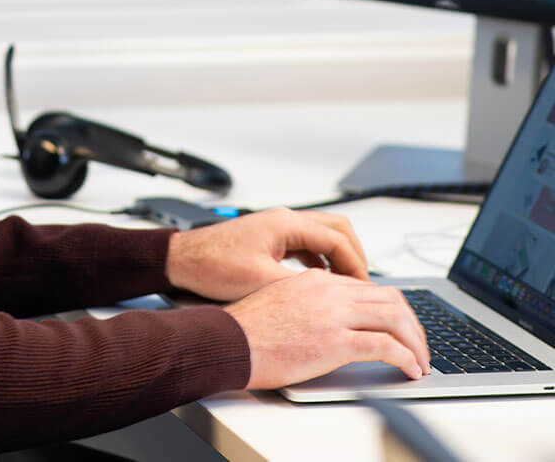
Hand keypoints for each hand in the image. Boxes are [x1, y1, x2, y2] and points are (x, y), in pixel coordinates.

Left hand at [165, 207, 367, 300]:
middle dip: (354, 255)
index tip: (364, 289)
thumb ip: (301, 286)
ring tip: (345, 286)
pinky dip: (320, 259)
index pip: (338, 239)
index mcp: (286, 223)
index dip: (357, 265)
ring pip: (322, 234)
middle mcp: (284, 219)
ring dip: (338, 257)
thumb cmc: (212, 266)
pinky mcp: (269, 238)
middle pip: (337, 228)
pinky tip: (319, 281)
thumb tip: (330, 297)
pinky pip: (306, 243)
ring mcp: (277, 227)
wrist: (183, 261)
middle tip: (361, 284)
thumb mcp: (262, 282)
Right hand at [224, 268, 430, 387]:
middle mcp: (329, 291)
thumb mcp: (280, 301)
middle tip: (419, 345)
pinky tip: (410, 370)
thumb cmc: (246, 328)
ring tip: (421, 361)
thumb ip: (307, 302)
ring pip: (395, 318)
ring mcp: (334, 314)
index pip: (368, 287)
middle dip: (413, 324)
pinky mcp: (335, 341)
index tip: (399, 327)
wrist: (229, 339)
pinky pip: (386, 346)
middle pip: (390, 298)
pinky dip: (406, 358)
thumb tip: (324, 319)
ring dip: (416, 342)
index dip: (392, 308)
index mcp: (316, 280)